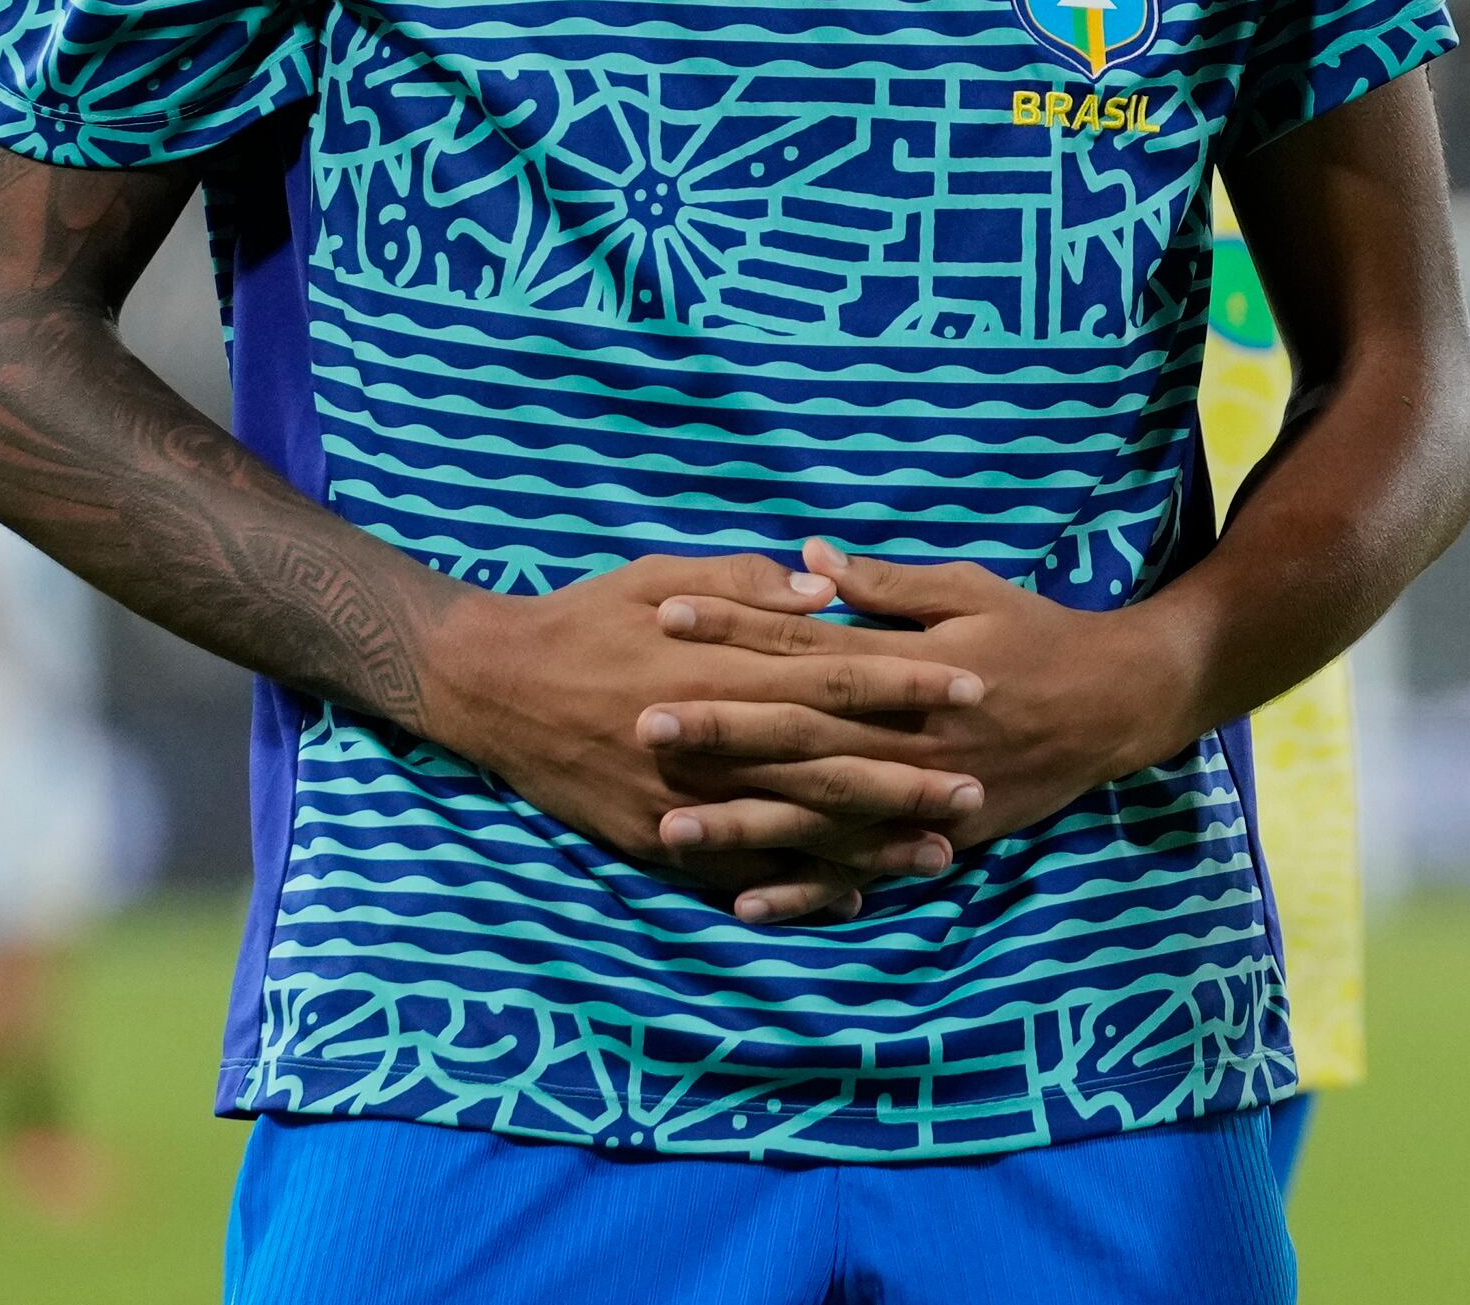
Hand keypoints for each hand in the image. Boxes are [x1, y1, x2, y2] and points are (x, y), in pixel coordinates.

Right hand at [426, 553, 994, 924]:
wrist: (492, 687)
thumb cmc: (583, 618)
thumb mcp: (660, 573)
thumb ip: (743, 584)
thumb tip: (822, 589)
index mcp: (721, 667)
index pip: (835, 676)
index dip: (907, 682)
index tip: (970, 684)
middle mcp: (711, 740)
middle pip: (830, 763)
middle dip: (908, 778)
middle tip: (977, 787)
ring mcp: (684, 800)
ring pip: (795, 829)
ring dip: (871, 843)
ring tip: (940, 853)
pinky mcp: (656, 842)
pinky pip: (740, 876)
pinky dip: (799, 888)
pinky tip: (854, 896)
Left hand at [637, 541, 1192, 864]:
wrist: (1115, 705)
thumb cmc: (1035, 633)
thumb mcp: (967, 589)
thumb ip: (884, 582)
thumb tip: (805, 559)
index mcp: (909, 670)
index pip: (806, 647)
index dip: (736, 631)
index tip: (669, 618)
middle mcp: (909, 740)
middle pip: (799, 737)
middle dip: (719, 733)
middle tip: (642, 727)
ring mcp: (920, 798)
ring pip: (819, 816)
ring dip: (743, 825)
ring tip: (668, 828)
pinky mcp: (935, 841)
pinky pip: (860, 871)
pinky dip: (804, 893)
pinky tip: (745, 905)